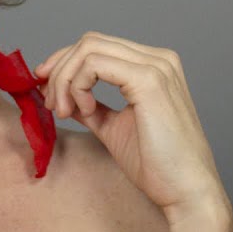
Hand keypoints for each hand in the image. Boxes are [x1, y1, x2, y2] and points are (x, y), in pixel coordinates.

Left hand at [34, 31, 225, 212]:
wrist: (186, 190)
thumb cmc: (158, 164)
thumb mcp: (114, 127)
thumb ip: (91, 107)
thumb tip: (61, 96)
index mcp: (154, 66)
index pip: (98, 46)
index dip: (64, 63)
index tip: (46, 89)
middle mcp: (158, 59)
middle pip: (90, 42)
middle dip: (60, 70)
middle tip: (51, 104)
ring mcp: (156, 66)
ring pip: (89, 49)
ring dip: (65, 80)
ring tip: (66, 113)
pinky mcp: (149, 80)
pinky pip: (94, 65)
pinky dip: (78, 86)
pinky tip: (85, 112)